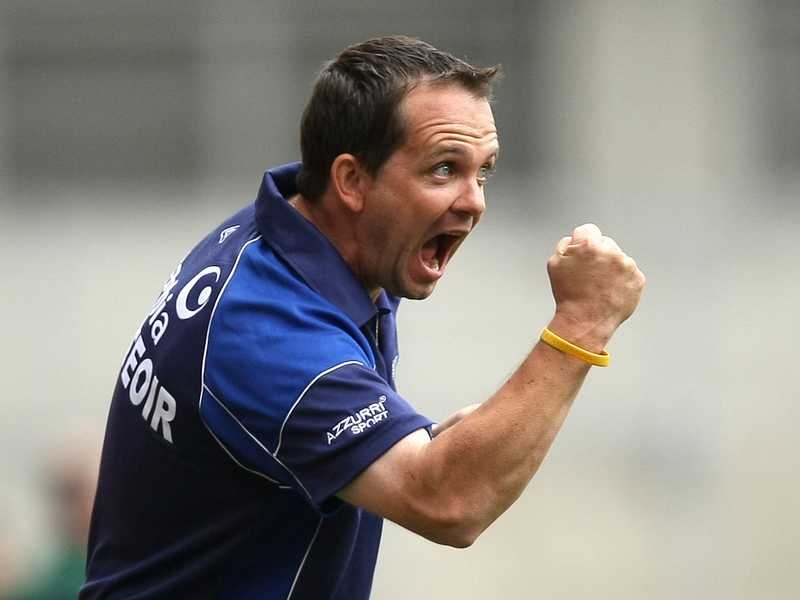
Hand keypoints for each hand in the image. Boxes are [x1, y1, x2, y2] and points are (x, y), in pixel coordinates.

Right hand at [546, 224, 644, 350]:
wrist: (585, 321)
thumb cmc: (569, 295)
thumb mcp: (554, 265)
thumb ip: (565, 245)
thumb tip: (574, 239)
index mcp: (588, 245)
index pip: (588, 230)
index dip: (582, 242)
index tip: (582, 254)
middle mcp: (610, 252)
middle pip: (605, 242)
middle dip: (598, 254)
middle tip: (590, 274)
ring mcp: (626, 265)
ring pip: (618, 258)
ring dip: (611, 267)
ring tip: (599, 285)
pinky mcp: (637, 278)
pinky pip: (629, 272)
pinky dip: (622, 279)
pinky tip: (610, 290)